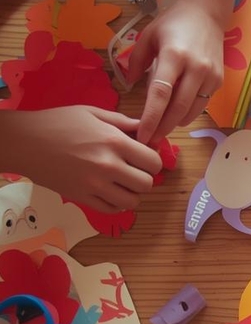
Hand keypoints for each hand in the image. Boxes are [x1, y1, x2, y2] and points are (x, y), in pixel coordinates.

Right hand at [4, 106, 162, 211]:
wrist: (24, 141)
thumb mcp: (92, 113)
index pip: (154, 162)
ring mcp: (95, 184)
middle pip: (147, 184)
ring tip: (122, 184)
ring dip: (131, 194)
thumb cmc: (58, 123)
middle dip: (144, 178)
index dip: (152, 161)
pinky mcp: (82, 197)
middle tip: (132, 172)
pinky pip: (112, 210)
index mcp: (115, 142)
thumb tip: (147, 130)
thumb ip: (123, 122)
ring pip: (132, 202)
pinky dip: (116, 204)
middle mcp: (108, 166)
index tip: (143, 159)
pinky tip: (110, 193)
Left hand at [127, 0, 224, 143]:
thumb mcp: (148, 35)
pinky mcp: (218, 82)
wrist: (207, 13)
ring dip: (174, 124)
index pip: (160, 94)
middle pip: (177, 109)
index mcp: (174, 56)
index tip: (141, 134)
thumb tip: (130, 85)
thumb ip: (136, 61)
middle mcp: (195, 69)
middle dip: (162, 128)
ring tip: (159, 130)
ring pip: (191, 111)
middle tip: (149, 142)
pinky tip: (175, 115)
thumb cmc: (173, 23)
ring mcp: (210, 77)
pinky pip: (200, 105)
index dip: (150, 117)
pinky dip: (186, 113)